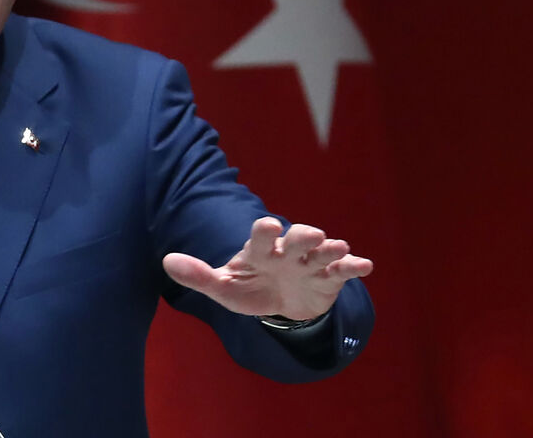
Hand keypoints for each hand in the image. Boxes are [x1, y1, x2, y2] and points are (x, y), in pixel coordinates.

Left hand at [162, 216, 372, 320]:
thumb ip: (198, 276)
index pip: (260, 237)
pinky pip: (343, 271)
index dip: (264, 231)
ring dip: (330, 248)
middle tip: (309, 235)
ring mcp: (309, 264)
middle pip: (296, 238)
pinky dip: (354, 266)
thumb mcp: (223, 288)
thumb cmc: (249, 289)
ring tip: (337, 247)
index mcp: (259, 251)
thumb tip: (167, 261)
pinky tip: (364, 265)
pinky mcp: (329, 279)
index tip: (268, 226)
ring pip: (322, 251)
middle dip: (302, 236)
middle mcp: (286, 252)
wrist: (280, 305)